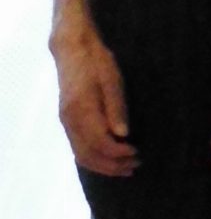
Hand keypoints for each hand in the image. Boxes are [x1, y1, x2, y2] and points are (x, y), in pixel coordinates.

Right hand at [52, 25, 137, 175]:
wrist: (72, 50)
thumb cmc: (97, 62)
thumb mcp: (112, 80)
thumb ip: (116, 107)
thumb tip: (122, 134)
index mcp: (82, 109)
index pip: (100, 142)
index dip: (119, 153)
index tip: (137, 153)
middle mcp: (70, 120)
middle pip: (89, 155)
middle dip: (113, 165)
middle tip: (135, 166)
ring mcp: (66, 122)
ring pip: (81, 155)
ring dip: (103, 166)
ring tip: (125, 168)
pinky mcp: (67, 122)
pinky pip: (77, 149)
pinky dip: (93, 160)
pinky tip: (109, 160)